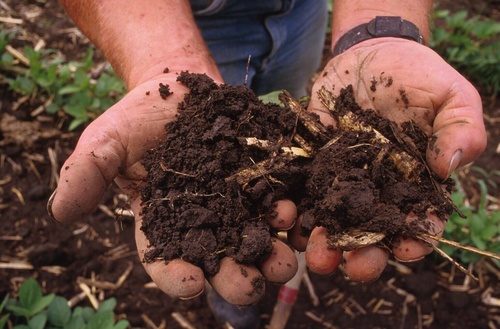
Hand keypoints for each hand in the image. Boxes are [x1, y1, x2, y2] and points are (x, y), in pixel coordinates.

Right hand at [48, 70, 298, 304]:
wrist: (178, 86)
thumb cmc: (138, 118)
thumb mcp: (106, 142)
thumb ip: (85, 174)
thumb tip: (59, 212)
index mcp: (163, 222)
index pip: (167, 260)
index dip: (177, 275)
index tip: (191, 284)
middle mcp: (203, 220)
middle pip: (219, 260)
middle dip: (235, 277)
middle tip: (249, 286)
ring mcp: (235, 201)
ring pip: (254, 237)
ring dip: (270, 252)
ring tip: (281, 259)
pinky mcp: (260, 178)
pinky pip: (275, 199)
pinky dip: (285, 212)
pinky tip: (291, 215)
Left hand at [302, 38, 485, 281]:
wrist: (371, 53)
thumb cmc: (417, 76)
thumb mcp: (451, 96)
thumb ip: (460, 128)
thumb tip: (450, 165)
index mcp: (413, 183)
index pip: (418, 223)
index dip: (414, 241)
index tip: (404, 249)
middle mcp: (375, 189)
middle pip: (369, 233)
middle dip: (360, 254)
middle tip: (349, 266)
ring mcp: (340, 178)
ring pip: (330, 219)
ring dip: (320, 239)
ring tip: (311, 249)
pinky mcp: (311, 161)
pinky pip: (298, 187)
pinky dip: (292, 203)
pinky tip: (285, 215)